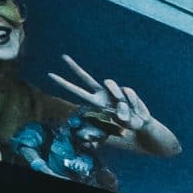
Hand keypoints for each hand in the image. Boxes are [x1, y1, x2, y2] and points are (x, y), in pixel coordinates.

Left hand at [49, 55, 180, 156]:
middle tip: (62, 57)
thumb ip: (99, 133)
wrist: (143, 128)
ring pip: (109, 83)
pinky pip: (126, 92)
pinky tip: (136, 110)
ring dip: (116, 98)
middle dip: (74, 68)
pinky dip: (131, 102)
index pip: (77, 92)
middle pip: (86, 78)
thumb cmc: (125, 130)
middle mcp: (102, 95)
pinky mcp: (127, 92)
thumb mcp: (109, 134)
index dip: (64, 84)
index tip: (50, 75)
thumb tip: (90, 135)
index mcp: (96, 103)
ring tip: (124, 113)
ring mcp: (114, 92)